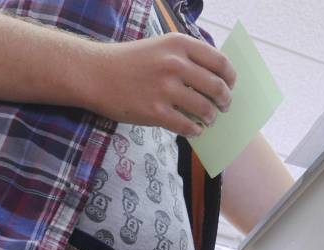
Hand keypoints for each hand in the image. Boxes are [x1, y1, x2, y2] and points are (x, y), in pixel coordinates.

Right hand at [82, 33, 235, 136]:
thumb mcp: (161, 47)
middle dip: (225, 100)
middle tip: (223, 106)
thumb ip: (188, 57)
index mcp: (179, 44)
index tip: (230, 85)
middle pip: (217, 87)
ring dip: (211, 117)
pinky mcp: (155, 111)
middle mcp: (174, 64)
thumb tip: (219, 79)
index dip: (230, 77)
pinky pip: (188, 126)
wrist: (93, 74)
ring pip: (205, 109)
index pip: (220, 62)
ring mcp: (165, 88)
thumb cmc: (131, 61)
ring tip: (208, 119)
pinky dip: (195, 130)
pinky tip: (194, 130)